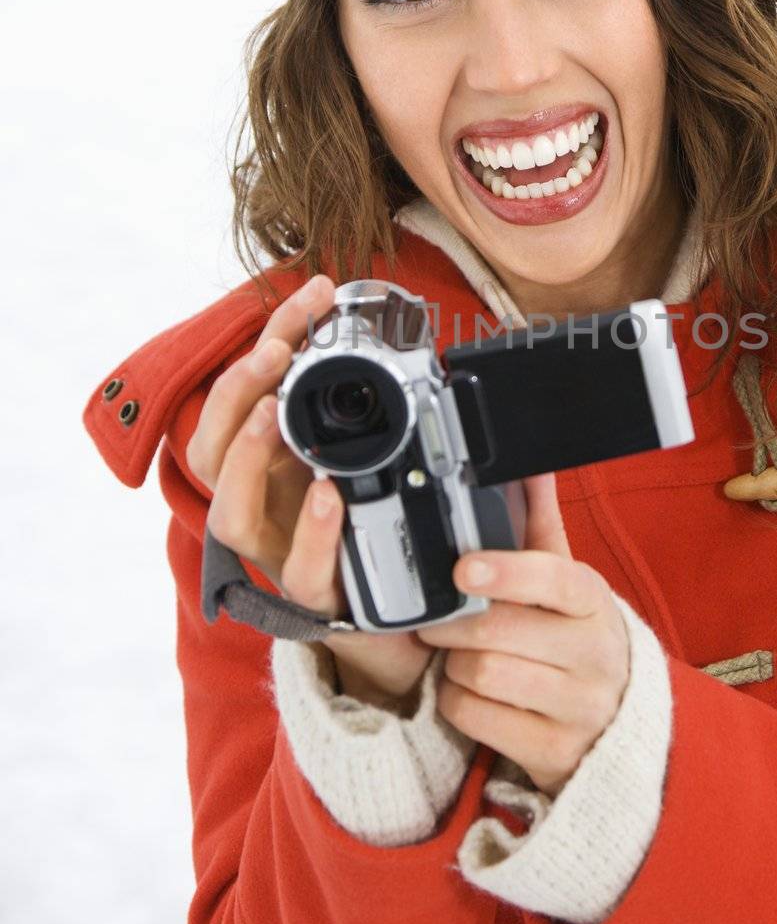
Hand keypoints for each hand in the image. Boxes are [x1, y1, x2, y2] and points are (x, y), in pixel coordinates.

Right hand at [185, 273, 432, 709]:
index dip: (270, 341)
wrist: (405, 629)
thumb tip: (417, 342)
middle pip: (212, 450)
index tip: (313, 295)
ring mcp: (282, 556)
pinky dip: (314, 532)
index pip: (245, 398)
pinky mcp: (319, 600)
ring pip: (232, 513)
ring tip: (273, 415)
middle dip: (238, 391)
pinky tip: (328, 495)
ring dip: (248, 457)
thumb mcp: (374, 462)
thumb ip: (379, 414)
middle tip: (277, 351)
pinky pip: (303, 573)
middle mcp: (264, 511)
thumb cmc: (381, 535)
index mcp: (272, 470)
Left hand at [417, 472, 630, 795]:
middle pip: (499, 632)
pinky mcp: (555, 750)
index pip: (554, 579)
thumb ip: (540, 526)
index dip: (508, 571)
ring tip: (456, 658)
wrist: (615, 727)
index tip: (464, 566)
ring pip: (483, 675)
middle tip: (436, 620)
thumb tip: (531, 467)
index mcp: (594, 603)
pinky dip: (457, 703)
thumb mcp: (565, 586)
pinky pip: (477, 718)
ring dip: (453, 665)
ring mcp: (579, 706)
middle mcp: (595, 654)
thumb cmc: (573, 641)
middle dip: (454, 626)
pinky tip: (467, 693)